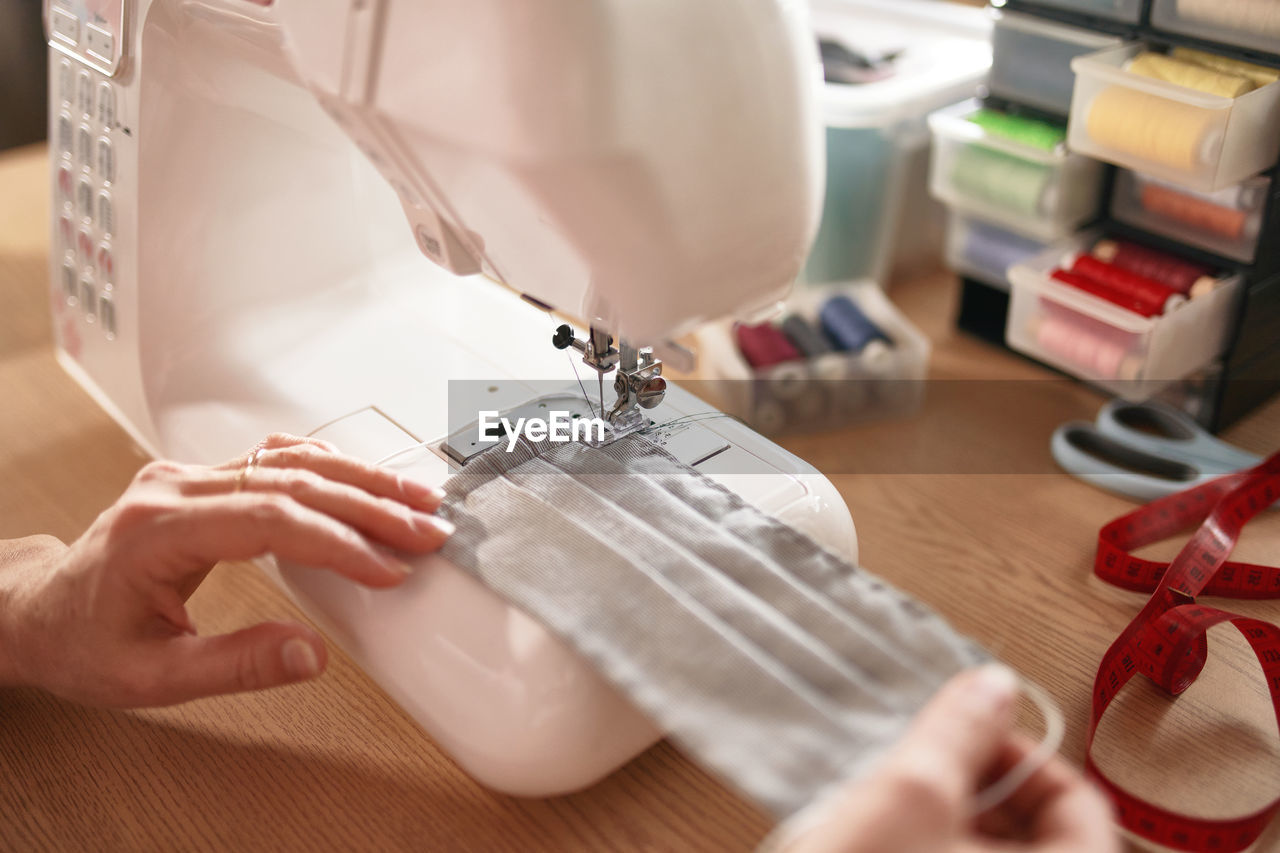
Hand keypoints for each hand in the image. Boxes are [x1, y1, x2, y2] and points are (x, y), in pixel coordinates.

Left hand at [0, 433, 452, 707]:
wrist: (38, 612)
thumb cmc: (82, 642)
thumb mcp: (151, 677)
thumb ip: (235, 665)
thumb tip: (311, 654)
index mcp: (157, 529)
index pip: (269, 519)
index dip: (338, 541)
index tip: (386, 568)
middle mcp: (174, 487)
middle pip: (291, 482)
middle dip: (369, 505)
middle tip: (426, 530)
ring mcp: (187, 475)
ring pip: (289, 461)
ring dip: (360, 478)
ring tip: (415, 498)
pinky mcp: (201, 478)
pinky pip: (274, 459)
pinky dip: (328, 468)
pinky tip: (363, 479)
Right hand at [783, 665, 1118, 852]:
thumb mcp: (908, 795)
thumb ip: (959, 731)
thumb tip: (993, 686)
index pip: (1082, 803)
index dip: (1022, 757)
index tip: (968, 739)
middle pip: (1044, 836)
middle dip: (982, 791)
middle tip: (925, 775)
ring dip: (952, 827)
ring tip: (893, 816)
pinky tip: (883, 848)